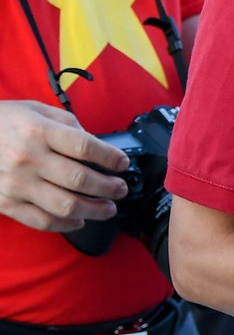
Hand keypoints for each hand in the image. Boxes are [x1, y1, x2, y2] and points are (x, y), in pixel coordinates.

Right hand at [0, 100, 130, 232]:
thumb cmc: (2, 122)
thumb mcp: (34, 110)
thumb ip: (67, 124)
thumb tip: (94, 144)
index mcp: (39, 131)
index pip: (85, 147)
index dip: (110, 157)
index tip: (122, 163)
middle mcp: (29, 158)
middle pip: (80, 179)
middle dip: (109, 187)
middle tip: (121, 189)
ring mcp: (16, 184)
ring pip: (66, 205)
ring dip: (94, 210)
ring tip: (109, 208)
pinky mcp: (6, 203)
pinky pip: (41, 220)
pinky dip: (65, 224)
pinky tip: (80, 220)